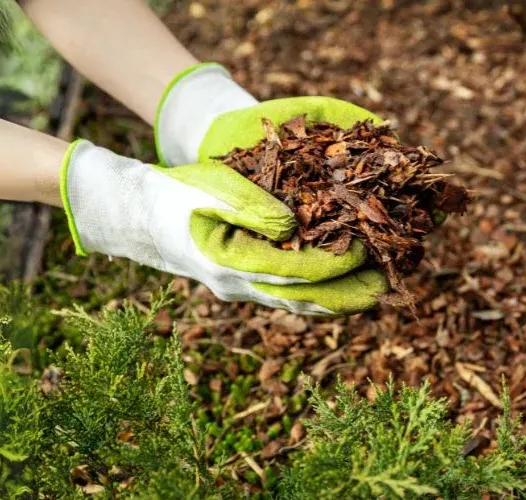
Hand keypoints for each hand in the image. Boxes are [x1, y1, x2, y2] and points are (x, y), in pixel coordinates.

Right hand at [61, 140, 386, 315]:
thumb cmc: (175, 193)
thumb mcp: (210, 189)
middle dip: (347, 294)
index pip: (295, 270)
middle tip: (387, 288)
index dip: (334, 262)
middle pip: (303, 298)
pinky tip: (344, 285)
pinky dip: (318, 293)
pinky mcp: (244, 284)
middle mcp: (237, 285)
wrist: (138, 214)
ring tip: (376, 291)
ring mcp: (239, 290)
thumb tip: (291, 225)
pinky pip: (288, 296)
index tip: (365, 248)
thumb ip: (251, 207)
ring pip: (297, 302)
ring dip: (337, 299)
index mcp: (229, 261)